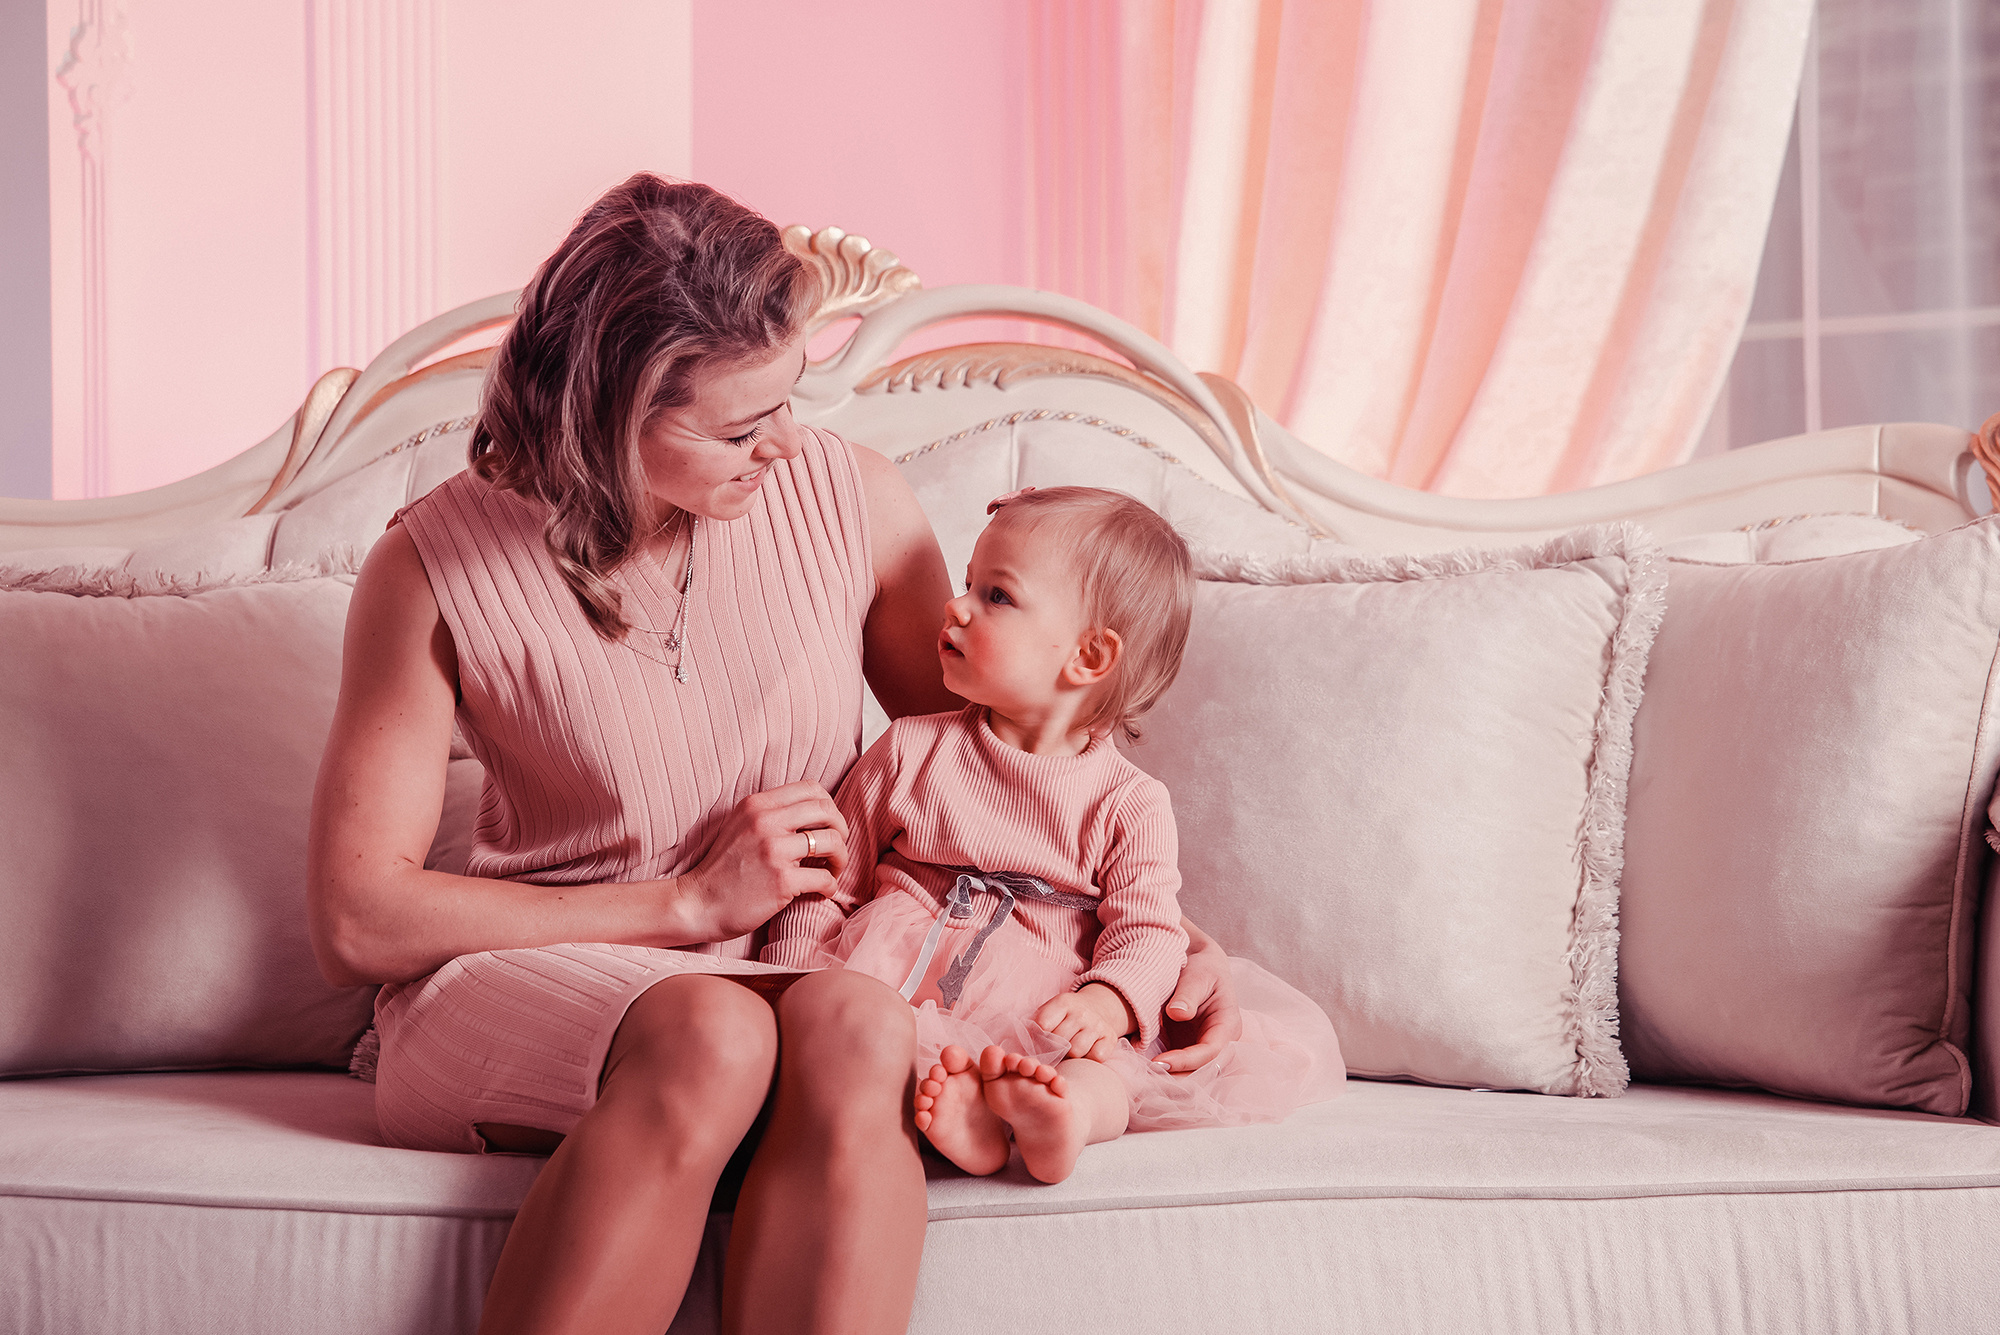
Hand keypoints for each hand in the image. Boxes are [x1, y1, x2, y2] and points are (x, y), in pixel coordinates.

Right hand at [674, 782, 848, 942]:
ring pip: (831, 841)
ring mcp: (774, 850)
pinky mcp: (781, 880)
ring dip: (841, 858)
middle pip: (826, 810)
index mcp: (757, 805)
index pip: (811, 788)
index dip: (829, 806)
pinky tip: (823, 892)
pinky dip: (831, 885)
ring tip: (833, 870)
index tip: (828, 826)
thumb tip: (813, 813)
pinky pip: (825, 877)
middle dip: (841, 829)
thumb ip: (770, 815)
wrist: (697, 904)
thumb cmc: (723, 869)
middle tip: (836, 848)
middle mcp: (765, 822)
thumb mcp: (740, 826)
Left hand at [1034, 983, 1134, 1059]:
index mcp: (1063, 1002)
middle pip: (1060, 1041)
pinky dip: (1090, 1058)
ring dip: (1072, 1055)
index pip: (1043, 1025)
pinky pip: (1096, 1056)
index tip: (1042, 1039)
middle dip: (1056, 1048)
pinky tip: (1087, 1051)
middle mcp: (1081, 1012)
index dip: (1040, 1037)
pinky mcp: (1110, 1038)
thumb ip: (1036, 1025)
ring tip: (1071, 1049)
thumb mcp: (1049, 1011)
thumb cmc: (1065, 1016)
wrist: (1096, 1009)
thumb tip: (1026, 1045)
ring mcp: (1097, 1024)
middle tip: (1057, 1047)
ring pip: (1077, 1051)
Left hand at [1154, 921, 1242, 1072]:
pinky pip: (1178, 1069)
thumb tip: (1178, 1013)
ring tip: (1140, 1079)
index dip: (1185, 1061)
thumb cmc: (1202, 968)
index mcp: (1228, 1025)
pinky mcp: (1188, 1051)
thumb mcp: (1198, 975)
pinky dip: (1162, 1073)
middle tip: (1145, 1077)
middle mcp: (1219, 1043)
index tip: (1158, 1063)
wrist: (1198, 966)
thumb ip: (1188, 994)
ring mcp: (1203, 1049)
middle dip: (1175, 1077)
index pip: (1210, 1052)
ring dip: (1167, 1080)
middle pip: (1201, 1071)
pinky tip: (1140, 1073)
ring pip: (1189, 1075)